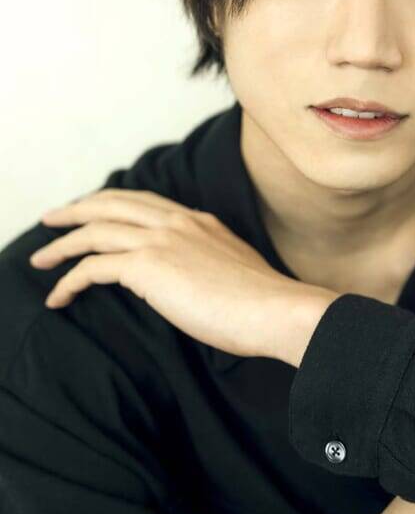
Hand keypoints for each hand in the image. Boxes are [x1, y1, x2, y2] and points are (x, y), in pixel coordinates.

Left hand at [28, 187, 329, 358]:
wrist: (275, 310)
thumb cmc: (263, 306)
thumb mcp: (234, 271)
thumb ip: (207, 265)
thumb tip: (191, 283)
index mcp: (199, 221)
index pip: (144, 202)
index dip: (112, 205)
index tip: (93, 214)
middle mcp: (177, 222)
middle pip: (112, 203)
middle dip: (76, 210)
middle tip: (52, 220)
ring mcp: (161, 240)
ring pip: (95, 230)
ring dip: (61, 244)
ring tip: (40, 260)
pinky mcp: (147, 265)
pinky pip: (92, 267)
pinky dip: (70, 281)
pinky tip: (60, 297)